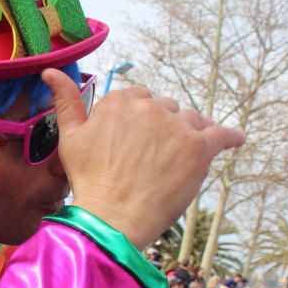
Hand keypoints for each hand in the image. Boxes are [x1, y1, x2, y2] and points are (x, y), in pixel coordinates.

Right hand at [42, 69, 244, 248]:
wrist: (111, 217)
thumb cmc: (88, 180)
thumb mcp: (69, 137)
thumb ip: (66, 101)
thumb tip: (50, 70)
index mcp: (120, 101)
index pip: (139, 99)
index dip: (137, 121)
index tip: (133, 142)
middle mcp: (150, 106)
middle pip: (166, 110)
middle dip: (162, 129)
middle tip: (152, 158)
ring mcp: (177, 126)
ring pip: (191, 122)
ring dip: (189, 135)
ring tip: (182, 158)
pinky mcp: (199, 148)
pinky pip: (222, 135)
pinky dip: (231, 137)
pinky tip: (237, 139)